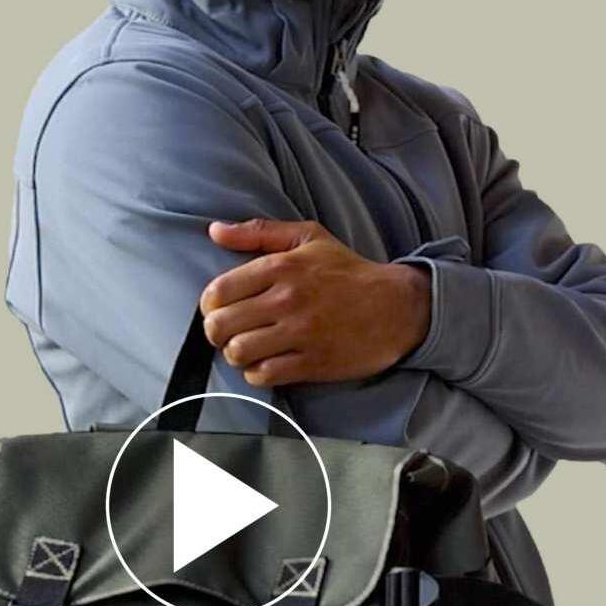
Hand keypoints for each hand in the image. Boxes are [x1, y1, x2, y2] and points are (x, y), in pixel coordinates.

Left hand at [198, 218, 432, 387]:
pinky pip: (264, 375)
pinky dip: (257, 373)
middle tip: (229, 333)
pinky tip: (266, 363)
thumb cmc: (348, 271)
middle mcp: (288, 299)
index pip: (218, 292)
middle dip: (217, 333)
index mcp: (282, 266)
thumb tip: (215, 230)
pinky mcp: (313, 362)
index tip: (219, 310)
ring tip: (247, 348)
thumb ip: (258, 231)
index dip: (209, 306)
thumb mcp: (308, 237)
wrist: (395, 306)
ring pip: (238, 352)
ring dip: (236, 354)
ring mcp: (300, 333)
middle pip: (221, 326)